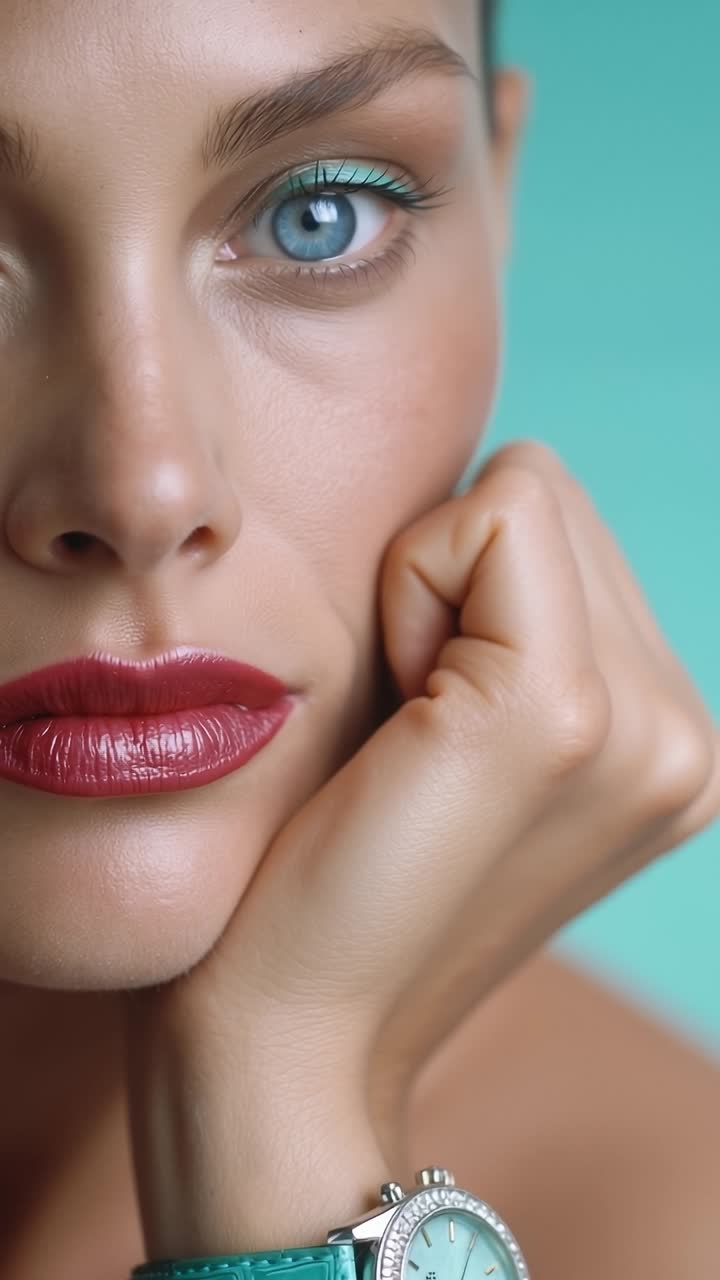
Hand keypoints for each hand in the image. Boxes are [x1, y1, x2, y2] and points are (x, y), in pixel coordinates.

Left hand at [126, 440, 718, 1256]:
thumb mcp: (468, 742)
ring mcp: (641, 727)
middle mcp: (683, 732)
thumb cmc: (337, 873)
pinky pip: (488, 520)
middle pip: (552, 497)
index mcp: (667, 740)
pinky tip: (397, 721)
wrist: (293, 1037)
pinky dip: (410, 588)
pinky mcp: (558, 717)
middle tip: (412, 725)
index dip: (460, 586)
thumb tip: (491, 501)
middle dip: (456, 577)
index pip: (569, 525)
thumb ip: (512, 627)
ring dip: (432, 587)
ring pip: (525, 495)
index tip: (420, 714)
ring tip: (410, 733)